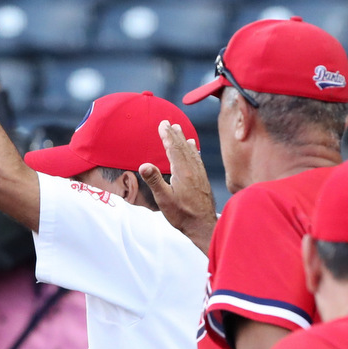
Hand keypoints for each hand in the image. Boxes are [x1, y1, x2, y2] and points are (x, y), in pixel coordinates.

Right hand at [138, 120, 217, 254]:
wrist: (203, 225)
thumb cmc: (182, 214)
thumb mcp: (164, 199)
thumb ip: (154, 181)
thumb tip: (144, 165)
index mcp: (182, 172)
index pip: (173, 149)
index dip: (167, 136)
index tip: (162, 124)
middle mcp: (192, 169)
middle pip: (182, 147)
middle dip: (174, 134)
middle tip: (169, 123)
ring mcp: (199, 174)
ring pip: (191, 152)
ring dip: (183, 139)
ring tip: (179, 130)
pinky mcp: (202, 179)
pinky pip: (197, 159)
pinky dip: (193, 150)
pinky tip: (193, 147)